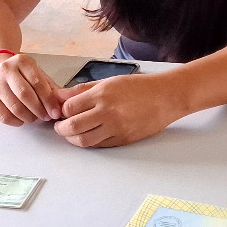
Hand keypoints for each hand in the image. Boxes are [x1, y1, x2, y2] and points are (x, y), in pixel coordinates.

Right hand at [0, 54, 61, 124]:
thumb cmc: (20, 75)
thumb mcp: (38, 75)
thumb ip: (53, 88)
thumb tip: (68, 101)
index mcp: (22, 61)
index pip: (38, 83)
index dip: (49, 100)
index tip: (56, 112)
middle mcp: (6, 70)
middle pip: (25, 95)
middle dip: (39, 110)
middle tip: (46, 117)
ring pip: (15, 107)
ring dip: (28, 117)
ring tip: (34, 118)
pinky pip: (4, 116)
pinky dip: (16, 122)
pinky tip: (21, 119)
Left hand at [54, 72, 186, 147]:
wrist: (166, 98)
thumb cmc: (139, 87)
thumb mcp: (109, 81)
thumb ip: (83, 90)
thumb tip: (60, 95)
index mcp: (102, 94)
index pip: (69, 107)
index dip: (61, 111)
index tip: (61, 112)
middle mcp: (107, 112)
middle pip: (73, 126)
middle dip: (61, 129)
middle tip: (60, 127)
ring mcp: (115, 128)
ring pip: (84, 140)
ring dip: (73, 139)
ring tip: (72, 134)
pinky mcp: (123, 139)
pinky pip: (99, 145)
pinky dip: (89, 142)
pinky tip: (88, 135)